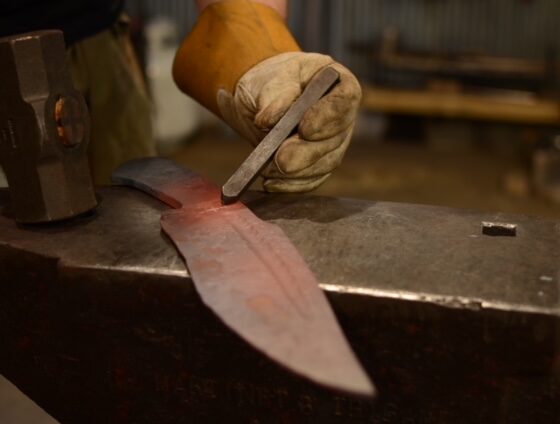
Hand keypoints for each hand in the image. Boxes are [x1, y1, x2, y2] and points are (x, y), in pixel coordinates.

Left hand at [217, 52, 361, 191]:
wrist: (257, 102)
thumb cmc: (267, 83)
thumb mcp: (267, 81)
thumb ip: (273, 98)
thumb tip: (269, 121)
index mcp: (337, 83)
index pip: (344, 100)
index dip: (327, 116)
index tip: (305, 129)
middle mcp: (342, 115)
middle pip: (336, 138)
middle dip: (307, 152)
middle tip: (282, 159)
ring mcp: (334, 141)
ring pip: (325, 163)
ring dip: (298, 172)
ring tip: (269, 171)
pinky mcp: (320, 163)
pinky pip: (312, 179)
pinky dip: (292, 184)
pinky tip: (272, 183)